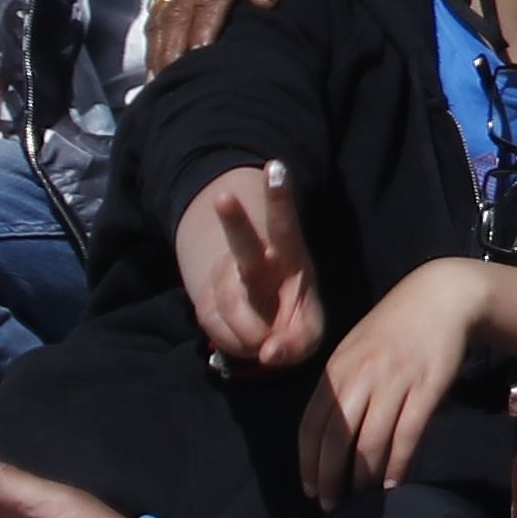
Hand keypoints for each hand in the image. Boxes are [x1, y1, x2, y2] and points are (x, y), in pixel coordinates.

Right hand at [143, 0, 288, 72]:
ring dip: (159, 50)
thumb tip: (265, 3)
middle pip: (180, 16)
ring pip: (164, 17)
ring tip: (156, 83)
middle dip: (173, 52)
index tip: (197, 58)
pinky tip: (153, 59)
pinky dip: (153, 36)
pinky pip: (157, 9)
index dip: (202, 29)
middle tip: (170, 85)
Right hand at [173, 160, 327, 371]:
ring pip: (228, 301)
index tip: (276, 166)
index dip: (279, 196)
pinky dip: (235, 345)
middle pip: (242, 240)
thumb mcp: (309, 331)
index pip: (284, 221)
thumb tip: (267, 351)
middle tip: (223, 196)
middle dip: (233, 218)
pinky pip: (215, 327)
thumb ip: (298, 343)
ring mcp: (226, 278)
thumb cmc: (294, 317)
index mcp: (287, 254)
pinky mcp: (206, 301)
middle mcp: (254, 259)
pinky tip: (248, 344)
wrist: (264, 328)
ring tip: (264, 342)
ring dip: (248, 332)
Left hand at [304, 257, 489, 504]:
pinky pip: (406, 435)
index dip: (308, 463)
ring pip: (370, 442)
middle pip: (336, 439)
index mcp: (337, 370)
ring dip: (362, 477)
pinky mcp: (425, 389)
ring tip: (360, 499)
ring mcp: (393, 382)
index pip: (311, 425)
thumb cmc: (394, 326)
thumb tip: (327, 436)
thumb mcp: (354, 349)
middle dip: (330, 478)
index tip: (310, 490)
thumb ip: (340, 386)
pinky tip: (391, 483)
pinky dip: (397, 464)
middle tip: (332, 505)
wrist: (441, 297)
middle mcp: (360, 377)